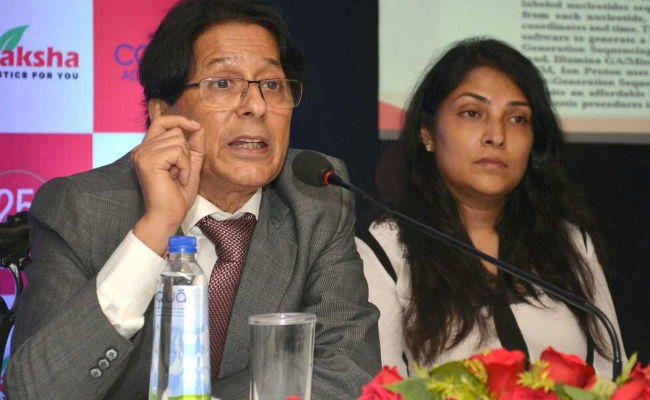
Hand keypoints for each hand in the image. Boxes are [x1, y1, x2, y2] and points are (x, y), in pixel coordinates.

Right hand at [131, 114, 203, 254]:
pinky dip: (184, 166)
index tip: (196, 126)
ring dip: (186, 161)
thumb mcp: (190, 165)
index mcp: (147, 149)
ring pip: (178, 140)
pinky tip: (178, 179)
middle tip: (179, 172)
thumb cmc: (177, 196)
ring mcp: (142, 153)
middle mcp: (141, 149)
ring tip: (178, 177)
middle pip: (175, 131)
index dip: (179, 120)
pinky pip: (178, 151)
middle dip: (186, 151)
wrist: (167, 216)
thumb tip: (198, 126)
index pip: (162, 121)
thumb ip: (194, 145)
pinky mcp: (147, 160)